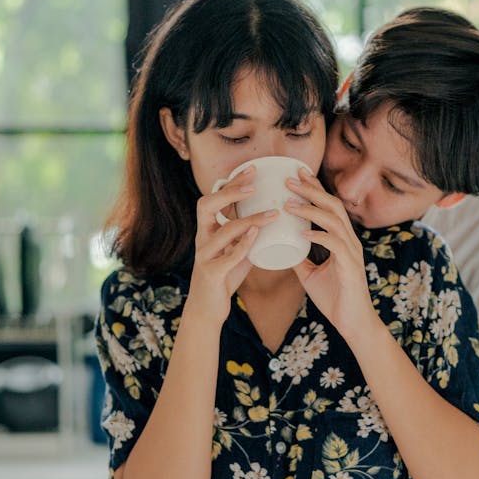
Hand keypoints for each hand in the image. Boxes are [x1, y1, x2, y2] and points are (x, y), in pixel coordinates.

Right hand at [187, 167, 278, 323]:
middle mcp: (202, 238)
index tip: (253, 169)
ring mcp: (204, 256)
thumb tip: (276, 215)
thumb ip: (250, 233)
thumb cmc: (224, 275)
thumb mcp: (236, 249)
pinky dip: (242, 245)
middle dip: (230, 192)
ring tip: (273, 213)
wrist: (207, 309)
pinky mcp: (211, 274)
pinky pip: (226, 257)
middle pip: (206, 205)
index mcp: (207, 229)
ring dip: (249, 220)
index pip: (215, 198)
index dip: (232, 182)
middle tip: (254, 185)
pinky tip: (257, 236)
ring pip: (223, 231)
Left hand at [285, 169, 376, 336]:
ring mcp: (351, 252)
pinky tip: (303, 233)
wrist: (353, 324)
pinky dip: (319, 236)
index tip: (298, 174)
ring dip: (310, 209)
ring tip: (289, 203)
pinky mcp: (350, 267)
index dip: (315, 189)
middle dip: (312, 190)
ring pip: (333, 220)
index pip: (329, 206)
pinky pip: (335, 245)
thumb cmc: (335, 299)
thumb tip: (281, 248)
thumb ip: (300, 260)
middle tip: (290, 178)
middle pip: (333, 205)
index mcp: (342, 239)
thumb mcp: (311, 275)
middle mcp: (349, 241)